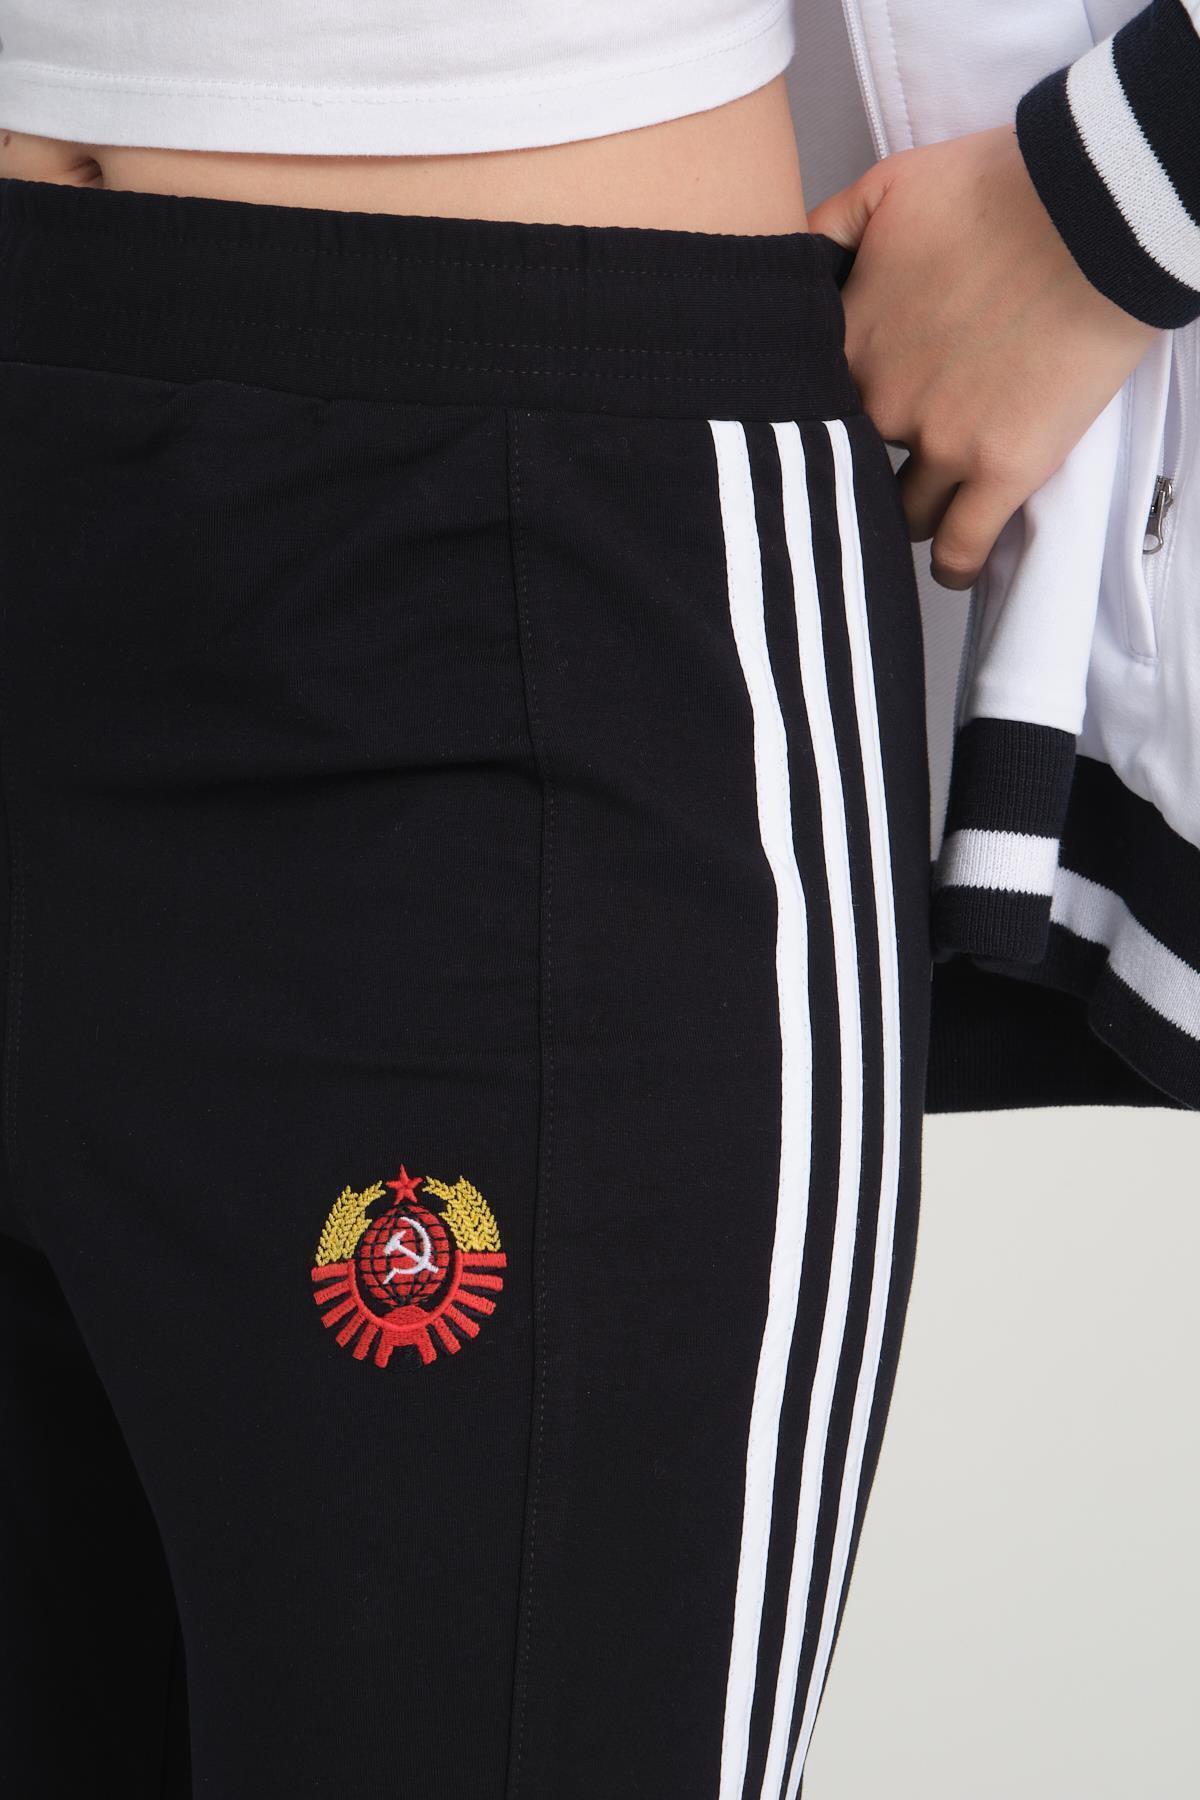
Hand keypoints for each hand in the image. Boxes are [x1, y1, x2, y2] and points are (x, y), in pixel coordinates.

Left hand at [807, 124, 1160, 589]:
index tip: (822, 432)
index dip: (812, 423)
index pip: (800, 410)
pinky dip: (951, 565)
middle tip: (869, 475)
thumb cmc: (1001, 188)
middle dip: (854, 470)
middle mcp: (881, 401)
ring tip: (919, 510)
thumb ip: (826, 230)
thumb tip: (791, 264)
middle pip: (846, 466)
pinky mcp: (1004, 468)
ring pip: (898, 513)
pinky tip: (950, 567)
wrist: (1095, 209)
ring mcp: (941, 441)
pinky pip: (959, 547)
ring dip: (904, 515)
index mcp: (847, 341)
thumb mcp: (888, 186)